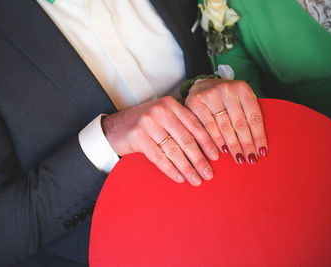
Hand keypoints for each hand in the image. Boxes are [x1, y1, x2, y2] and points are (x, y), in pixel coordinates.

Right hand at [102, 96, 220, 185]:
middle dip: (199, 159)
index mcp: (170, 105)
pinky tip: (179, 177)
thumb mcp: (162, 117)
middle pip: (186, 139)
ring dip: (187, 168)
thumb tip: (204, 147)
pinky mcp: (138, 137)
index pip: (194, 124)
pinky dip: (171, 169)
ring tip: (196, 180)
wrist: (114, 126)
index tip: (216, 156)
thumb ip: (180, 124)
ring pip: (174, 150)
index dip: (207, 142)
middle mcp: (161, 111)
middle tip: (208, 173)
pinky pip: (159, 157)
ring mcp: (148, 124)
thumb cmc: (143, 124)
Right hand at [185, 78, 267, 163]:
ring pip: (224, 126)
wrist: (202, 86)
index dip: (258, 136)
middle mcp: (226, 89)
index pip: (253, 116)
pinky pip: (207, 126)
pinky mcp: (195, 102)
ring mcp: (210, 95)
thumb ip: (248, 114)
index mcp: (242, 88)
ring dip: (232, 145)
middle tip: (250, 159)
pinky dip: (216, 140)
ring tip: (238, 158)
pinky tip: (222, 150)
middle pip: (239, 123)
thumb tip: (259, 144)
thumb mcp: (240, 100)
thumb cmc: (226, 98)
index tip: (261, 152)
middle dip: (246, 144)